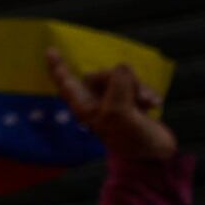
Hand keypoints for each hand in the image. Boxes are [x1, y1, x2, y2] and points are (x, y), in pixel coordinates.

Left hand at [50, 48, 176, 167]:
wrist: (155, 153)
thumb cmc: (131, 138)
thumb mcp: (120, 113)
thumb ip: (117, 88)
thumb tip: (121, 67)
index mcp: (84, 106)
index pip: (66, 82)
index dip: (57, 66)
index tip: (49, 50)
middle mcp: (95, 102)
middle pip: (103, 75)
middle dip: (123, 80)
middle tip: (139, 96)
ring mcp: (113, 102)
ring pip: (123, 79)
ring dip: (139, 88)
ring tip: (148, 103)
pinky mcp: (130, 103)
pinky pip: (137, 87)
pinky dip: (146, 93)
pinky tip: (154, 104)